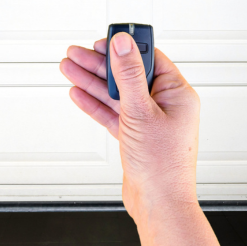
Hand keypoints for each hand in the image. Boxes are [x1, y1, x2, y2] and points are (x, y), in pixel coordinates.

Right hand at [60, 32, 200, 220]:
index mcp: (177, 94)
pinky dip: (95, 104)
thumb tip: (122, 43)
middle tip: (76, 54)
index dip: (125, 48)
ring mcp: (148, 121)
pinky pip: (113, 113)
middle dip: (100, 65)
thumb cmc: (163, 165)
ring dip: (92, 82)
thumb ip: (129, 76)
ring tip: (70, 68)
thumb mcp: (141, 112)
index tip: (104, 40)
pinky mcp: (134, 136)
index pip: (149, 60)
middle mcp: (164, 105)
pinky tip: (79, 93)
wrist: (158, 204)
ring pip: (117, 95)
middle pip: (128, 76)